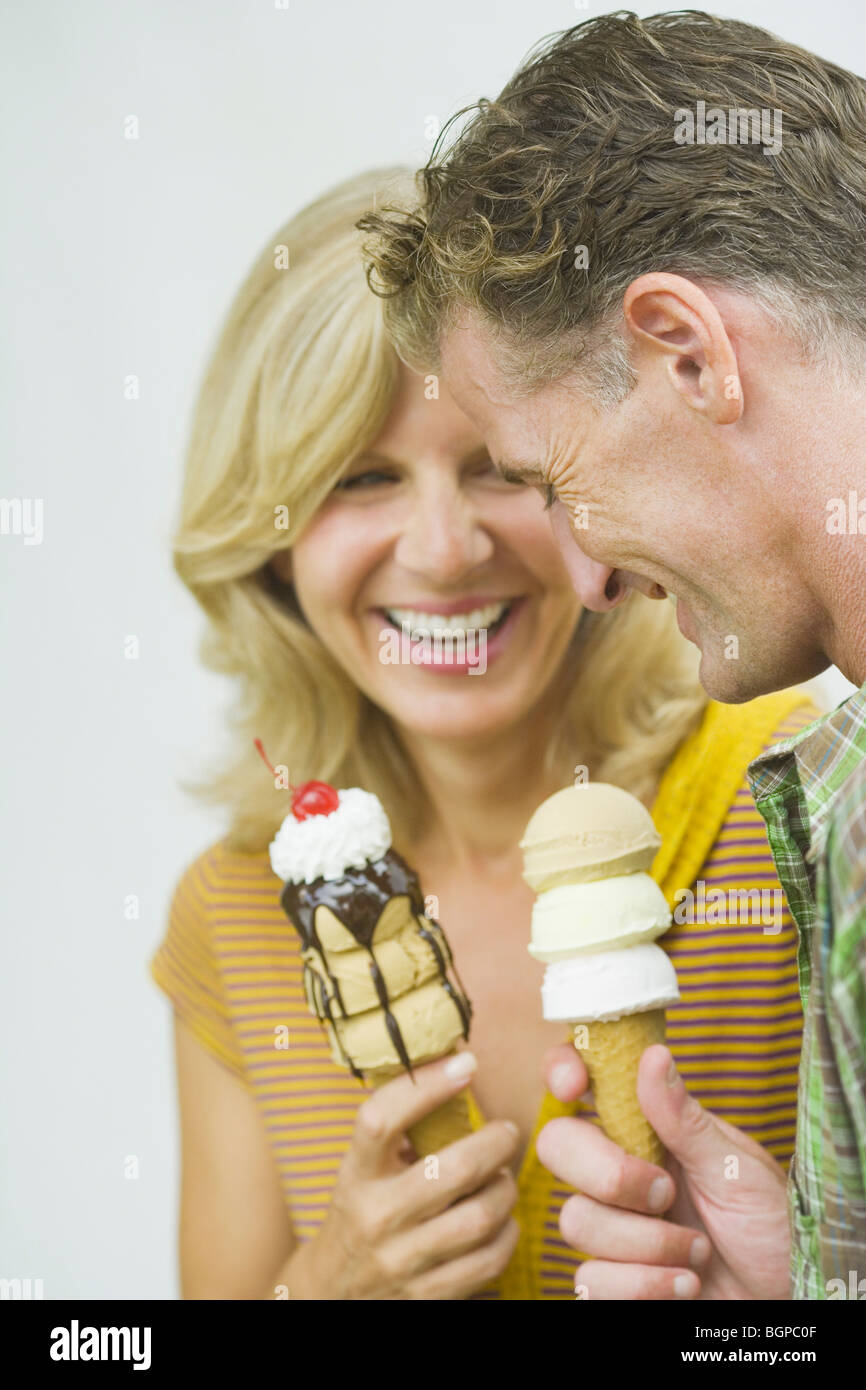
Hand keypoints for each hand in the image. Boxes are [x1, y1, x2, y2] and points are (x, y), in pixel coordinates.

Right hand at [305, 1052, 519, 1298]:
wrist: (332, 1290)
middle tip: (506, 1132)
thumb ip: (400, 1128)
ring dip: (504, 1190)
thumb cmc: (360, 1210)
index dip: (426, 1086)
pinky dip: (506, 1234)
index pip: (381, 1119)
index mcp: (357, 1173)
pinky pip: (488, 1260)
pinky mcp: (427, 1296)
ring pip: (479, 1217)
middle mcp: (376, 1216)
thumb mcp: (363, 1167)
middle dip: (494, 1144)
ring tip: (502, 1178)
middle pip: (452, 1170)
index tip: (465, 1065)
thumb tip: (457, 1067)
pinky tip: (501, 1220)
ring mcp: (402, 1260)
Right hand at [536, 1043, 790, 1299]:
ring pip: (575, 1219)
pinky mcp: (613, 1279)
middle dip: (608, 1174)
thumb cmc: (771, 1225)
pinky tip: (685, 1284)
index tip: (573, 1087)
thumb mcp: (736, 1168)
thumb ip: (686, 1119)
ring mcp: (612, 1225)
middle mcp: (618, 1171)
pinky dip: (644, 1285)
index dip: (561, 1071)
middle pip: (557, 1146)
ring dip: (647, 1243)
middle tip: (665, 1193)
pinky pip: (590, 1280)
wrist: (787, 1294)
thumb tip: (653, 1055)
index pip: (582, 1083)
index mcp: (645, 1129)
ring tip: (698, 1252)